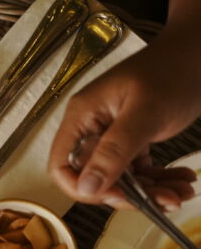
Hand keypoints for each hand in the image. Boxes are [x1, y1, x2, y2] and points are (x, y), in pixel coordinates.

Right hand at [48, 31, 200, 210]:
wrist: (198, 49)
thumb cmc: (173, 70)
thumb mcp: (145, 114)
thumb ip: (114, 151)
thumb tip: (85, 189)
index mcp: (82, 117)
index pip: (62, 166)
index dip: (84, 188)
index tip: (119, 196)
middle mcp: (91, 127)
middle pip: (94, 176)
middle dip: (130, 193)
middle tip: (163, 200)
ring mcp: (111, 133)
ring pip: (121, 176)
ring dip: (151, 189)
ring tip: (182, 192)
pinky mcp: (132, 137)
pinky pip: (138, 167)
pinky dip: (159, 178)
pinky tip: (181, 179)